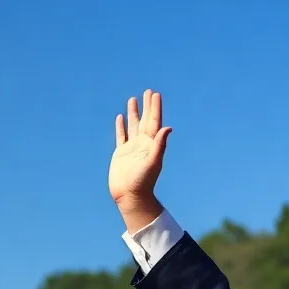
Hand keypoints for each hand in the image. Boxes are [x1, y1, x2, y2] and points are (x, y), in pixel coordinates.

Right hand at [109, 90, 171, 215]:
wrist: (131, 196)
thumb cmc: (143, 181)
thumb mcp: (153, 162)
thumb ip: (160, 145)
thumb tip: (168, 128)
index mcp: (151, 144)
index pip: (154, 122)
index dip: (155, 108)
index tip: (155, 94)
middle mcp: (143, 144)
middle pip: (145, 120)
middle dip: (147, 106)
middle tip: (148, 92)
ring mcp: (132, 148)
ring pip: (133, 125)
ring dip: (134, 113)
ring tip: (133, 99)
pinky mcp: (121, 153)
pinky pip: (121, 136)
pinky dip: (121, 126)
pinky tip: (120, 117)